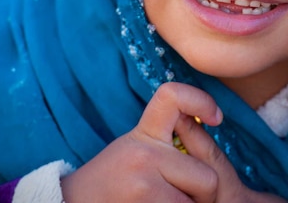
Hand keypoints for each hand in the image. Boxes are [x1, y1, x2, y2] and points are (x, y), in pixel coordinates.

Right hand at [60, 82, 285, 201]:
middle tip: (183, 197)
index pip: (173, 96)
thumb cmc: (111, 180)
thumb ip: (165, 141)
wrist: (71, 202)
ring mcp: (143, 183)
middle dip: (203, 195)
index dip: (200, 100)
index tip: (216, 118)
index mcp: (144, 133)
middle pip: (208, 176)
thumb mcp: (135, 149)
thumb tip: (207, 128)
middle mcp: (145, 154)